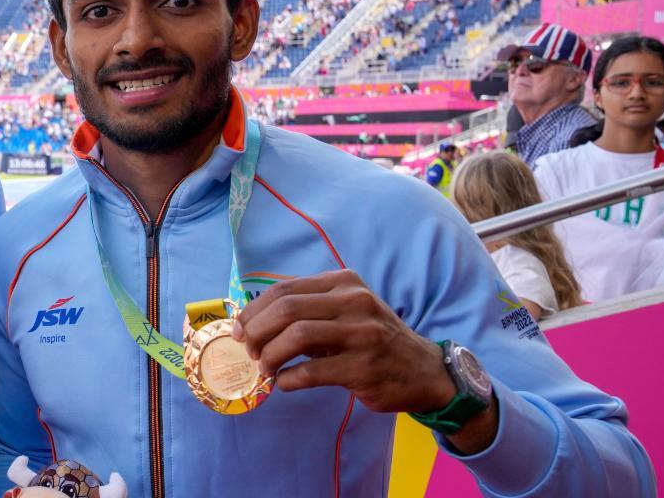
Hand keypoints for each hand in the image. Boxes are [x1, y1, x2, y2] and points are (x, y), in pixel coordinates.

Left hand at [231, 270, 455, 414]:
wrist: (424, 370)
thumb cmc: (372, 338)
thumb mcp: (345, 311)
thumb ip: (307, 309)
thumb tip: (252, 321)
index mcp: (344, 282)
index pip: (284, 289)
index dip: (254, 310)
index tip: (239, 329)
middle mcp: (354, 302)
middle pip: (286, 309)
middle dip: (256, 331)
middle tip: (247, 350)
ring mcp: (362, 334)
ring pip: (296, 336)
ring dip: (270, 355)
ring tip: (264, 368)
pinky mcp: (363, 367)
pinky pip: (311, 372)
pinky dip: (288, 378)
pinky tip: (284, 382)